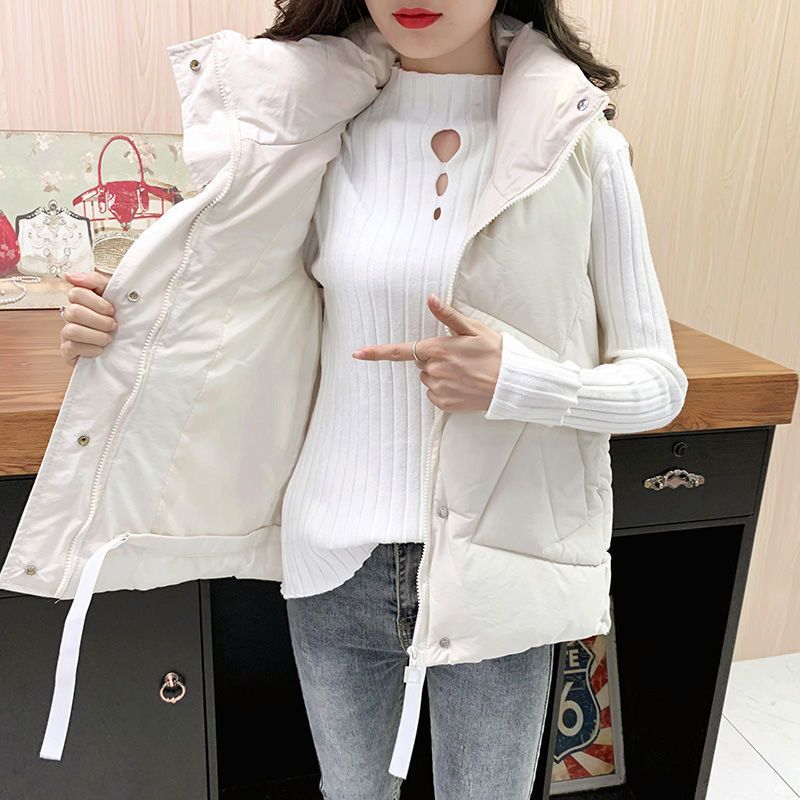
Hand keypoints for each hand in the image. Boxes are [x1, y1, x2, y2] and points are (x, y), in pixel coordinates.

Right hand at [59, 270, 117, 365]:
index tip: (112, 310)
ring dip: (96, 336)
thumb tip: (70, 276)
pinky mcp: (68, 351)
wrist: (129, 346)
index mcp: (82, 300)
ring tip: (108, 338)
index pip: (75, 293)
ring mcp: (68, 333)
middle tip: (113, 325)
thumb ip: (95, 281)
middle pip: (74, 312)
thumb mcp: (115, 295)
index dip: (96, 302)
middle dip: (99, 321)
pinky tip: (101, 350)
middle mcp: (71, 315)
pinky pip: (71, 347)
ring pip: (71, 330)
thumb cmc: (122, 318)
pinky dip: (90, 349)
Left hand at [352, 293, 502, 412]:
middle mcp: (434, 370)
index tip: (357, 353)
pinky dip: (444, 389)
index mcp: (438, 349)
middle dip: (434, 359)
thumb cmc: (495, 353)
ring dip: (439, 374)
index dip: (377, 352)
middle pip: (420, 363)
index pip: (400, 351)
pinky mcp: (444, 404)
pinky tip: (462, 385)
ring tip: (464, 372)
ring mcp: (438, 389)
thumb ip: (448, 316)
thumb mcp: (473, 329)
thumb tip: (430, 299)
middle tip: (459, 357)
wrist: (511, 384)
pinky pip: (434, 394)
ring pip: (427, 378)